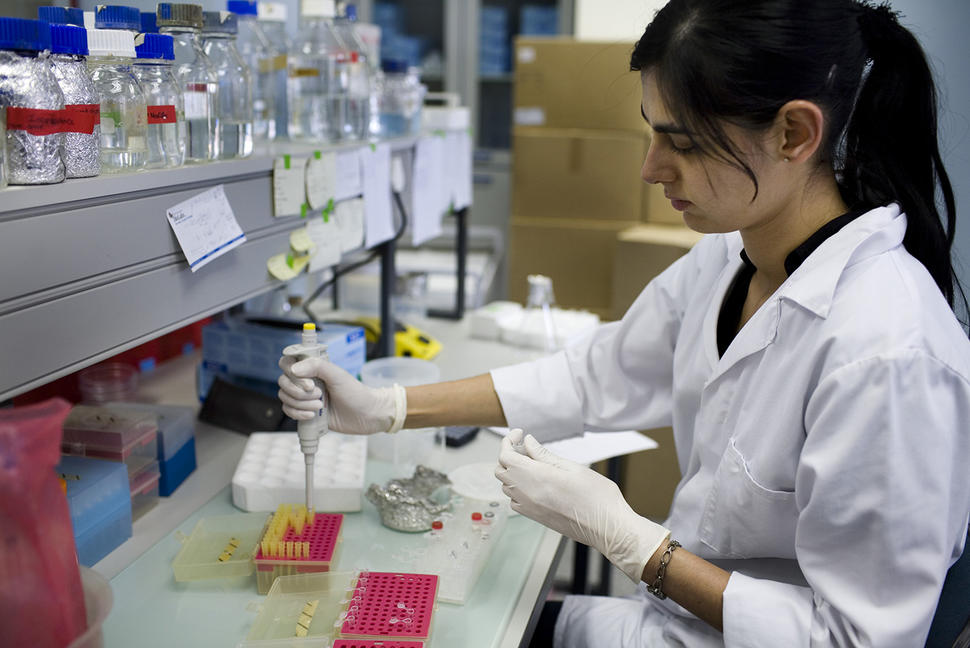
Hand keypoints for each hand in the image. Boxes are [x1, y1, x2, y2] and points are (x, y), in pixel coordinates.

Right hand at [277, 356, 404, 434]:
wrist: (366, 416)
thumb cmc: (355, 393)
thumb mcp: (338, 375)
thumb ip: (316, 366)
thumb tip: (294, 369)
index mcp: (312, 368)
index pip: (287, 362)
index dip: (291, 372)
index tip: (309, 382)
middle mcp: (305, 380)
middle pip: (283, 382)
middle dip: (298, 391)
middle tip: (319, 395)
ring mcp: (304, 397)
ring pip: (285, 398)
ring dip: (301, 404)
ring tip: (320, 406)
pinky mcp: (305, 411)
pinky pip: (288, 411)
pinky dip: (298, 414)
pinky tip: (312, 416)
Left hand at [495, 429, 669, 582]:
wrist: (606, 527)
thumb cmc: (597, 498)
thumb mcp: (572, 467)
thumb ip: (544, 454)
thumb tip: (528, 442)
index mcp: (536, 477)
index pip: (505, 456)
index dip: (509, 441)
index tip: (520, 434)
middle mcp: (527, 494)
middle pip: (501, 470)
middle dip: (509, 455)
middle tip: (528, 447)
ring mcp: (529, 508)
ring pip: (506, 485)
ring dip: (513, 471)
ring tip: (534, 463)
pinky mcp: (534, 517)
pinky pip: (514, 500)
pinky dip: (518, 487)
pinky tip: (536, 482)